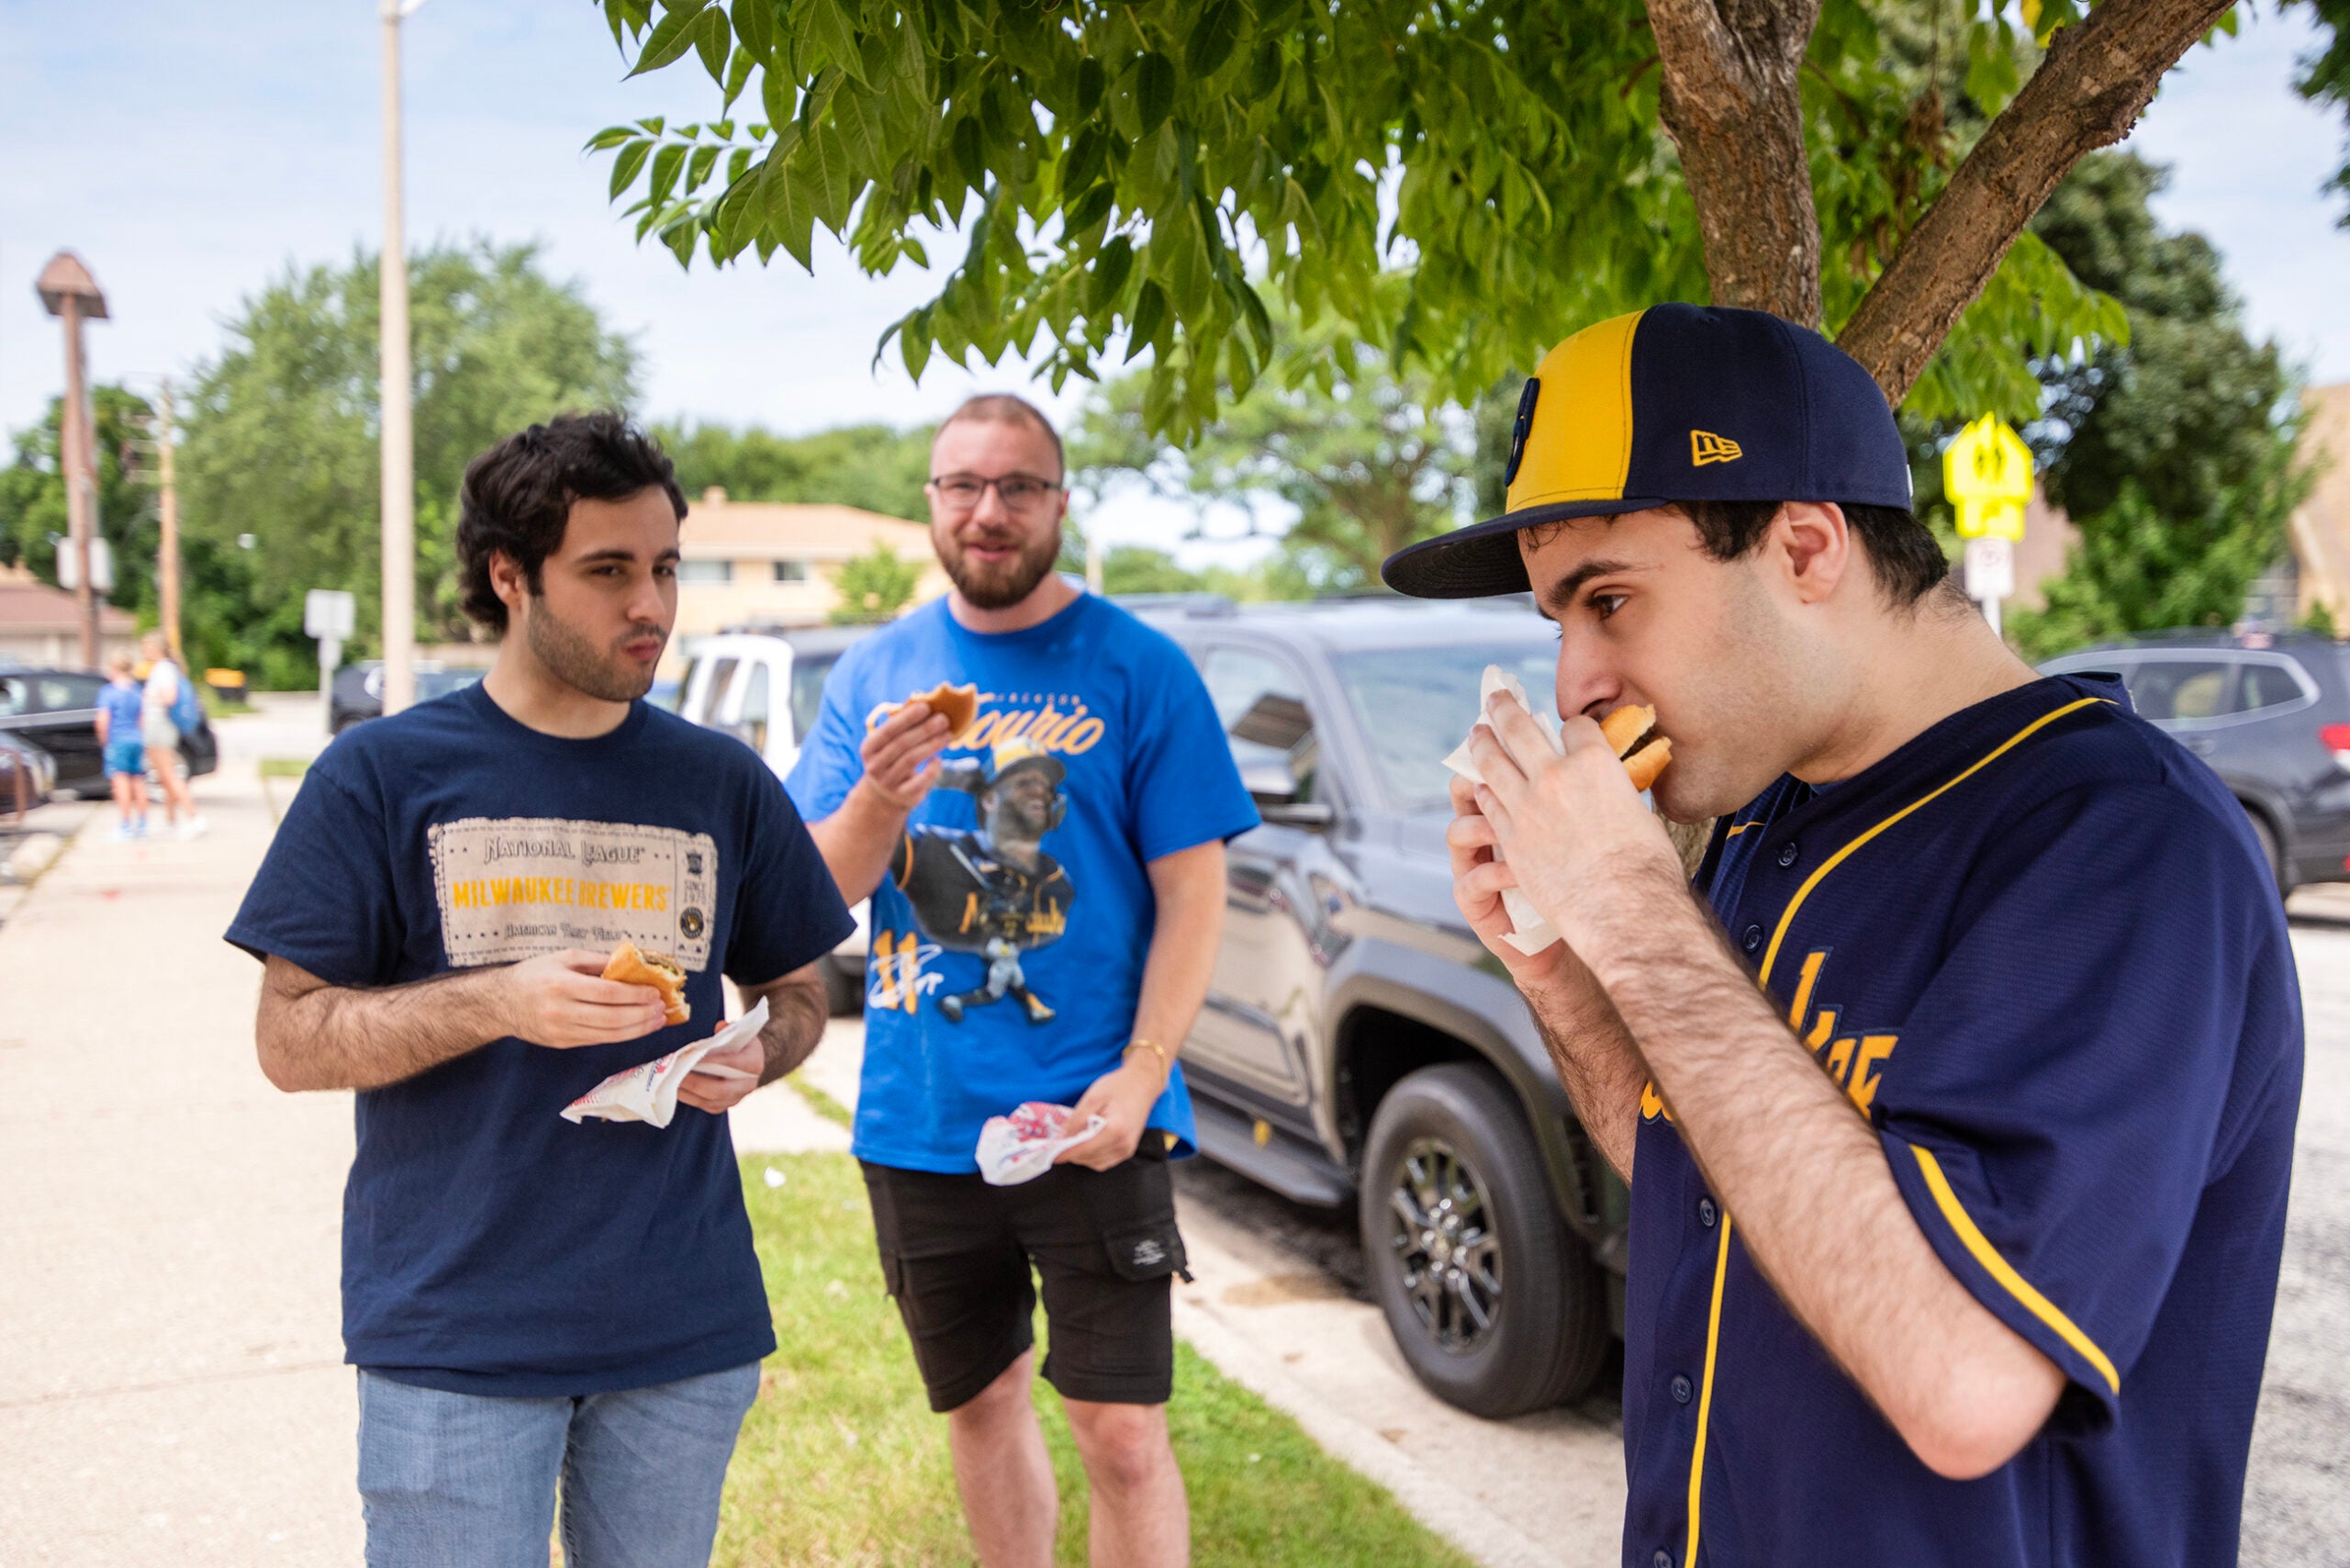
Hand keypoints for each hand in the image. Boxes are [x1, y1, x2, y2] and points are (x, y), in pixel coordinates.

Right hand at [499, 949, 670, 1047]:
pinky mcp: (563, 1043)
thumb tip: (633, 963)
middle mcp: (561, 1010)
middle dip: (642, 1015)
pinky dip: (622, 1035)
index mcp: (562, 984)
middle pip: (612, 1018)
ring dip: (638, 1029)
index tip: (654, 993)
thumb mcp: (564, 957)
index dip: (635, 995)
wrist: (500, 1003)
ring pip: (608, 1034)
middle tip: (662, 1009)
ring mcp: (561, 1031)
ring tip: (657, 1020)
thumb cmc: (534, 974)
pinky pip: (598, 1040)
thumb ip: (598, 961)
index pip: (607, 993)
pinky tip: (637, 1028)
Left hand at [676, 1036, 766, 1114]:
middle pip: (719, 1089)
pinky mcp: (721, 1107)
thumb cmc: (739, 1044)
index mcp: (754, 1064)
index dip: (714, 1061)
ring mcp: (734, 1099)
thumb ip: (729, 1029)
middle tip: (676, 1071)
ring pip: (708, 1100)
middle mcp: (747, 1086)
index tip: (693, 1056)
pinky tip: (674, 1087)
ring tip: (670, 1080)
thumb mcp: (739, 1032)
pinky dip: (687, 1097)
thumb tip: (720, 1026)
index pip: (734, 1064)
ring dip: (688, 1091)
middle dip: (695, 1081)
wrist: (746, 1063)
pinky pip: (702, 1105)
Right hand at [857, 703, 952, 811]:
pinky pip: (920, 781)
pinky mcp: (903, 796)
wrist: (885, 795)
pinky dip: (932, 769)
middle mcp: (874, 766)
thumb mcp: (890, 744)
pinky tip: (939, 759)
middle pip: (902, 744)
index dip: (907, 718)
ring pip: (912, 760)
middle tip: (944, 719)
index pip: (888, 730)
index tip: (926, 706)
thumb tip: (924, 700)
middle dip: (925, 730)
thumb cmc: (892, 758)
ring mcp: (888, 782)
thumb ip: (903, 726)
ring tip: (948, 735)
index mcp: (869, 748)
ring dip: (932, 745)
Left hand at [1054, 1058, 1162, 1169]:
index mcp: (1114, 1130)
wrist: (1143, 1083)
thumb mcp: (1092, 1098)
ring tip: (1071, 1142)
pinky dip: (1092, 1157)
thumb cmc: (1118, 1086)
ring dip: (1081, 1157)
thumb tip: (1061, 1139)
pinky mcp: (1128, 1151)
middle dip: (1071, 1154)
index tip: (1047, 1153)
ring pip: (1096, 1164)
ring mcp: (1127, 1150)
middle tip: (1057, 1144)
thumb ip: (1076, 1120)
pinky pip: (1105, 1161)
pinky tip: (1086, 1144)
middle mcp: (1122, 1145)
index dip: (1063, 1153)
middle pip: (1088, 1159)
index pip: (1082, 1150)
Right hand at [1446, 771, 1578, 991]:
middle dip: (1473, 771)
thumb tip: (1594, 758)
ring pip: (1458, 831)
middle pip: (1465, 791)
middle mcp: (1487, 836)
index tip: (1518, 734)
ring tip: (1505, 826)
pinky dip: (1495, 874)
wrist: (1569, 945)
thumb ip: (1571, 802)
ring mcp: (1476, 867)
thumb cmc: (1581, 885)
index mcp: (1511, 814)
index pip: (1496, 772)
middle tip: (1489, 758)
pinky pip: (1473, 879)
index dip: (1501, 749)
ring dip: (1481, 824)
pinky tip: (1516, 876)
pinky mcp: (1475, 902)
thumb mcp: (1577, 835)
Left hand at [1462, 693, 1686, 976]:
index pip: (1575, 727)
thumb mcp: (1640, 814)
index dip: (1572, 727)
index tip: (1567, 730)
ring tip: (1476, 732)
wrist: (1623, 911)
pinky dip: (1484, 789)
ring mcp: (1528, 806)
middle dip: (1505, 708)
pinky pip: (1489, 802)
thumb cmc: (1646, 869)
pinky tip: (1481, 784)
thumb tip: (1613, 794)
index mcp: (1596, 763)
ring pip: (1493, 761)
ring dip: (1482, 742)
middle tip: (1496, 697)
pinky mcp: (1512, 837)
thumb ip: (1616, 794)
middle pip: (1520, 728)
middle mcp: (1557, 775)